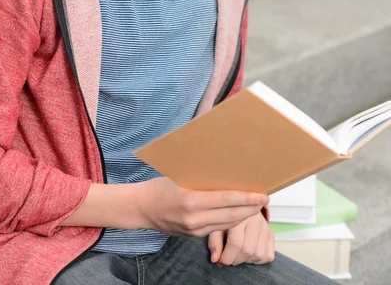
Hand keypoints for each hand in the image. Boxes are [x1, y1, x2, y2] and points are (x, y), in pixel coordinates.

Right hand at [135, 177, 267, 236]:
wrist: (141, 209)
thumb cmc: (160, 187)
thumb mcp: (180, 177)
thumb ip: (202, 178)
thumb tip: (226, 170)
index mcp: (191, 200)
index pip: (226, 199)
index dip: (246, 198)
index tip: (262, 195)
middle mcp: (194, 218)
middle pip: (231, 214)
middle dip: (251, 208)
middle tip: (265, 200)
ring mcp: (194, 229)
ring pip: (227, 224)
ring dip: (244, 216)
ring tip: (256, 206)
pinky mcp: (194, 235)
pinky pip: (218, 228)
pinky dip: (231, 221)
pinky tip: (239, 214)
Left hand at [208, 211, 274, 265]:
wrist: (241, 206)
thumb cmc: (226, 216)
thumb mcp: (216, 224)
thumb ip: (214, 242)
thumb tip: (215, 259)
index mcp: (240, 214)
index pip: (236, 242)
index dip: (226, 257)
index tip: (219, 261)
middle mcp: (256, 219)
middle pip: (247, 250)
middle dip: (235, 260)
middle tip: (227, 258)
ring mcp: (266, 227)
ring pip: (258, 254)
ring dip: (245, 260)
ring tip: (237, 253)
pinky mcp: (271, 234)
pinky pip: (268, 256)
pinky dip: (257, 259)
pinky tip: (248, 252)